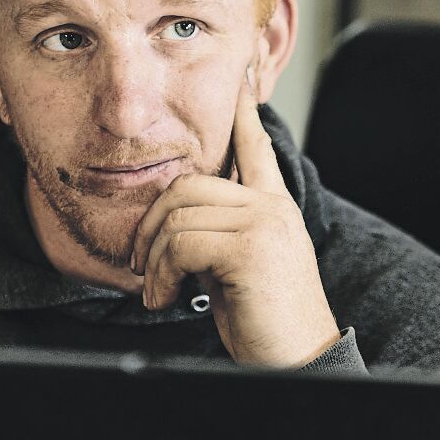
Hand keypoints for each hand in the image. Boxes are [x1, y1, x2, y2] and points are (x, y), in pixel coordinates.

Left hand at [131, 67, 340, 367]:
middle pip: (187, 184)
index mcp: (273, 206)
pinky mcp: (250, 247)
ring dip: (153, 259)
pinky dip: (160, 274)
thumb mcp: (237, 267)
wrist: (297, 362)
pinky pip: (181, 243)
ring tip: (156, 291)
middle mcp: (272, 206)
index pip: (255, 146)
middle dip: (152, 224)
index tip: (239, 77)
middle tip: (141, 265)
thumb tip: (175, 220)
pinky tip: (165, 298)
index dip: (243, 112)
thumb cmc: (264, 322)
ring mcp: (264, 222)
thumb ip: (219, 233)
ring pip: (178, 214)